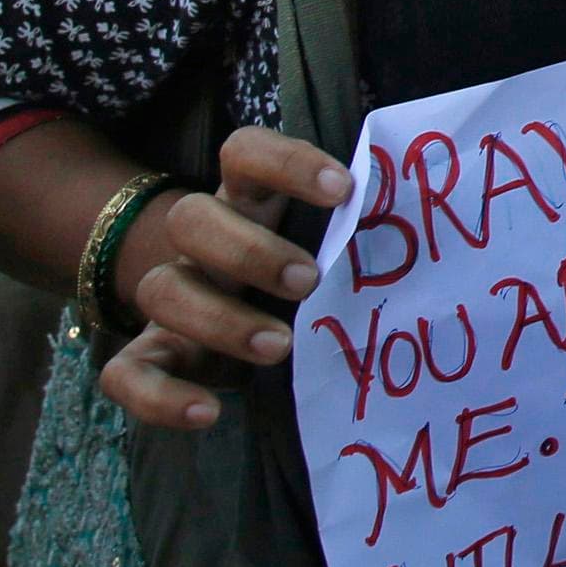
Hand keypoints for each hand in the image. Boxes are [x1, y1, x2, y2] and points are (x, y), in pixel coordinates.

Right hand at [96, 126, 352, 431]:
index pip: (244, 153)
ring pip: (162, 290)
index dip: (286, 162)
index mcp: (246, 202)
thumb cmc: (300, 278)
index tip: (343, 190)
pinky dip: (160, 396)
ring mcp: (171, 297)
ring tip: (282, 348)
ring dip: (222, 320)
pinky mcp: (152, 356)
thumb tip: (438, 251)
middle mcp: (200, 244)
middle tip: (309, 282)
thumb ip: (360, 241)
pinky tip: (208, 413)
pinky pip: (127, 372)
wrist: (232, 326)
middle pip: (192, 218)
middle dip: (250, 250)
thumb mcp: (324, 249)